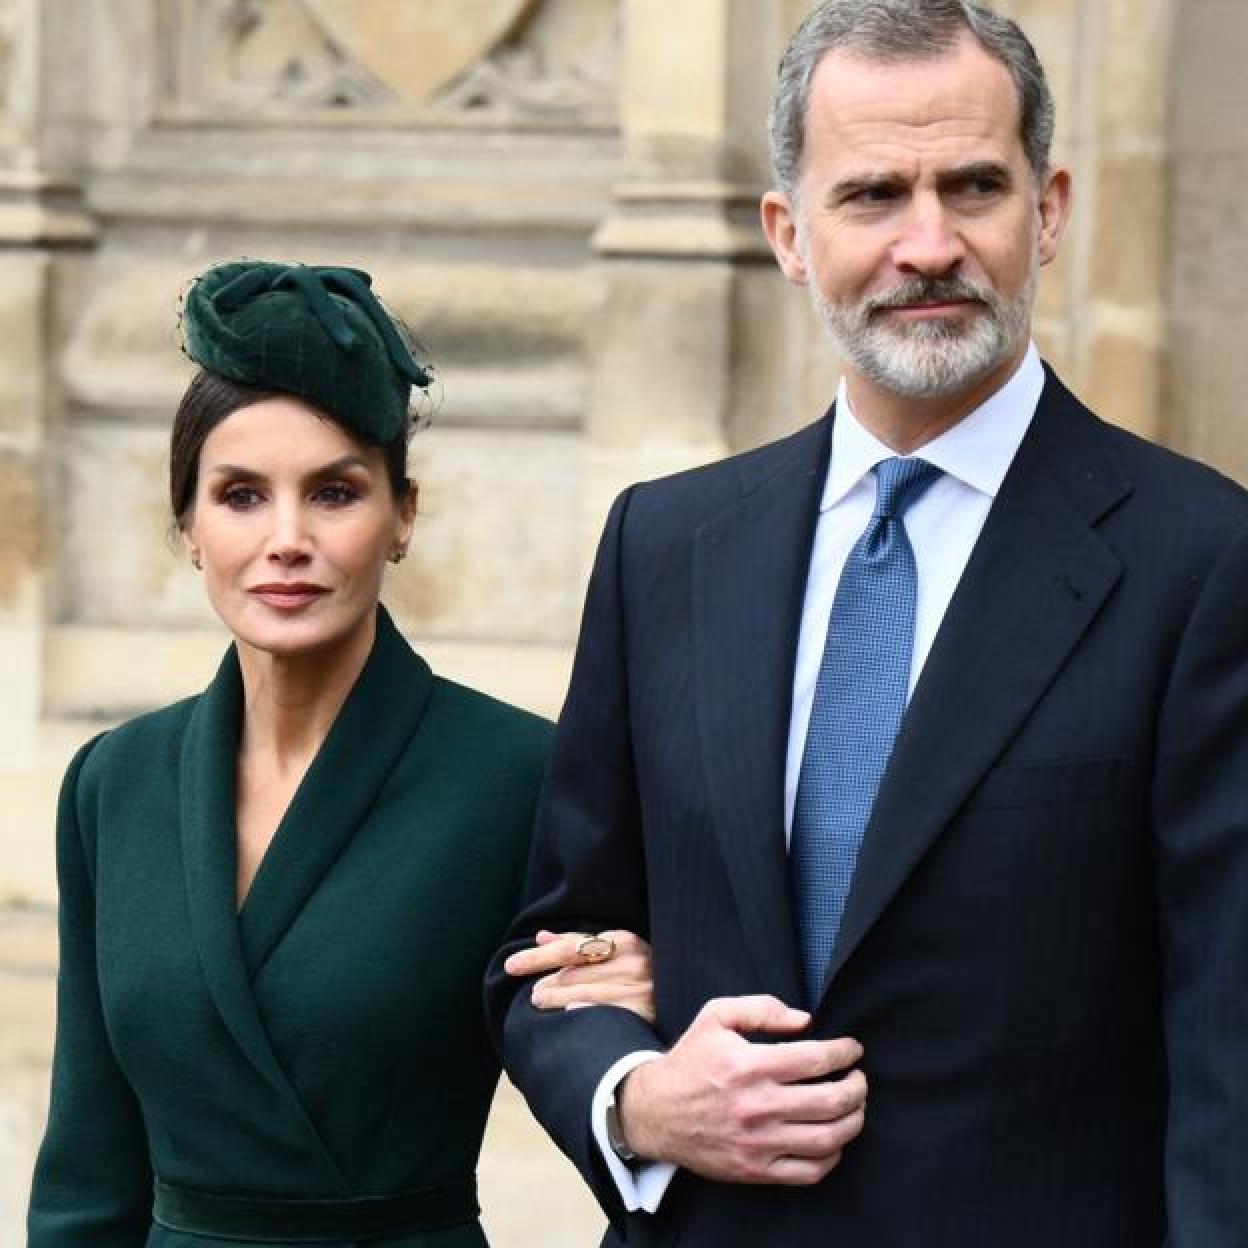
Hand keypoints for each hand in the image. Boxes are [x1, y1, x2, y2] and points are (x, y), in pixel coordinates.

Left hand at [503, 929, 654, 1023]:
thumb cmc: (643, 976)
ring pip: (585, 990)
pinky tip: (571, 1013)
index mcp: (624, 940)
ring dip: (557, 998)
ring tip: (540, 1002)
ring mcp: (640, 984)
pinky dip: (586, 1009)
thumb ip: (580, 945)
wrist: (685, 999)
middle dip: (549, 982)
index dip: (538, 956)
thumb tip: (542, 936)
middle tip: (533, 994)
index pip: (571, 947)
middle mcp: (633, 959)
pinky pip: (607, 1010)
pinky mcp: (645, 1009)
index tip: (512, 965)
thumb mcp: (617, 953)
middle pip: (575, 970)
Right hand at [616, 994, 865, 1184]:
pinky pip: (808, 1171)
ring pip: (827, 1139)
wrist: (655, 1112)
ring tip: (854, 1106)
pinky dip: (832, 1156)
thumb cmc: (691, 1060)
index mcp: (749, 1064)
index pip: (815, 1059)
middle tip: (859, 1078)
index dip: (844, 1053)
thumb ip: (762, 1009)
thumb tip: (805, 1021)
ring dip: (853, 1121)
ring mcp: (758, 1142)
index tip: (853, 1049)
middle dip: (857, 1087)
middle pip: (830, 1101)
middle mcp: (757, 1105)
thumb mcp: (716, 1016)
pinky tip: (833, 1139)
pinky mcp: (755, 1169)